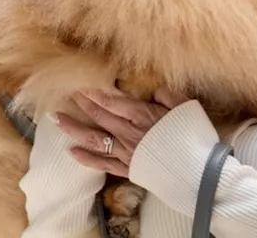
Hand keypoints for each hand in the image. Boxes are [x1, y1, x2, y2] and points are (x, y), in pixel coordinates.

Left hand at [55, 87, 189, 176]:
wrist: (199, 172)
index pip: (112, 102)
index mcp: (143, 116)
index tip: (81, 85)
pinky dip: (86, 158)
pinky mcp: (128, 169)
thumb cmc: (196, 137)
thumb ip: (169, 95)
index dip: (95, 93)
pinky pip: (102, 163)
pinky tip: (72, 152)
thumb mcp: (188, 108)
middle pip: (100, 117)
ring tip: (58, 120)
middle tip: (68, 96)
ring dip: (74, 129)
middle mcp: (129, 133)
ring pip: (94, 139)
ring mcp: (126, 153)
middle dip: (83, 105)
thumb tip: (154, 89)